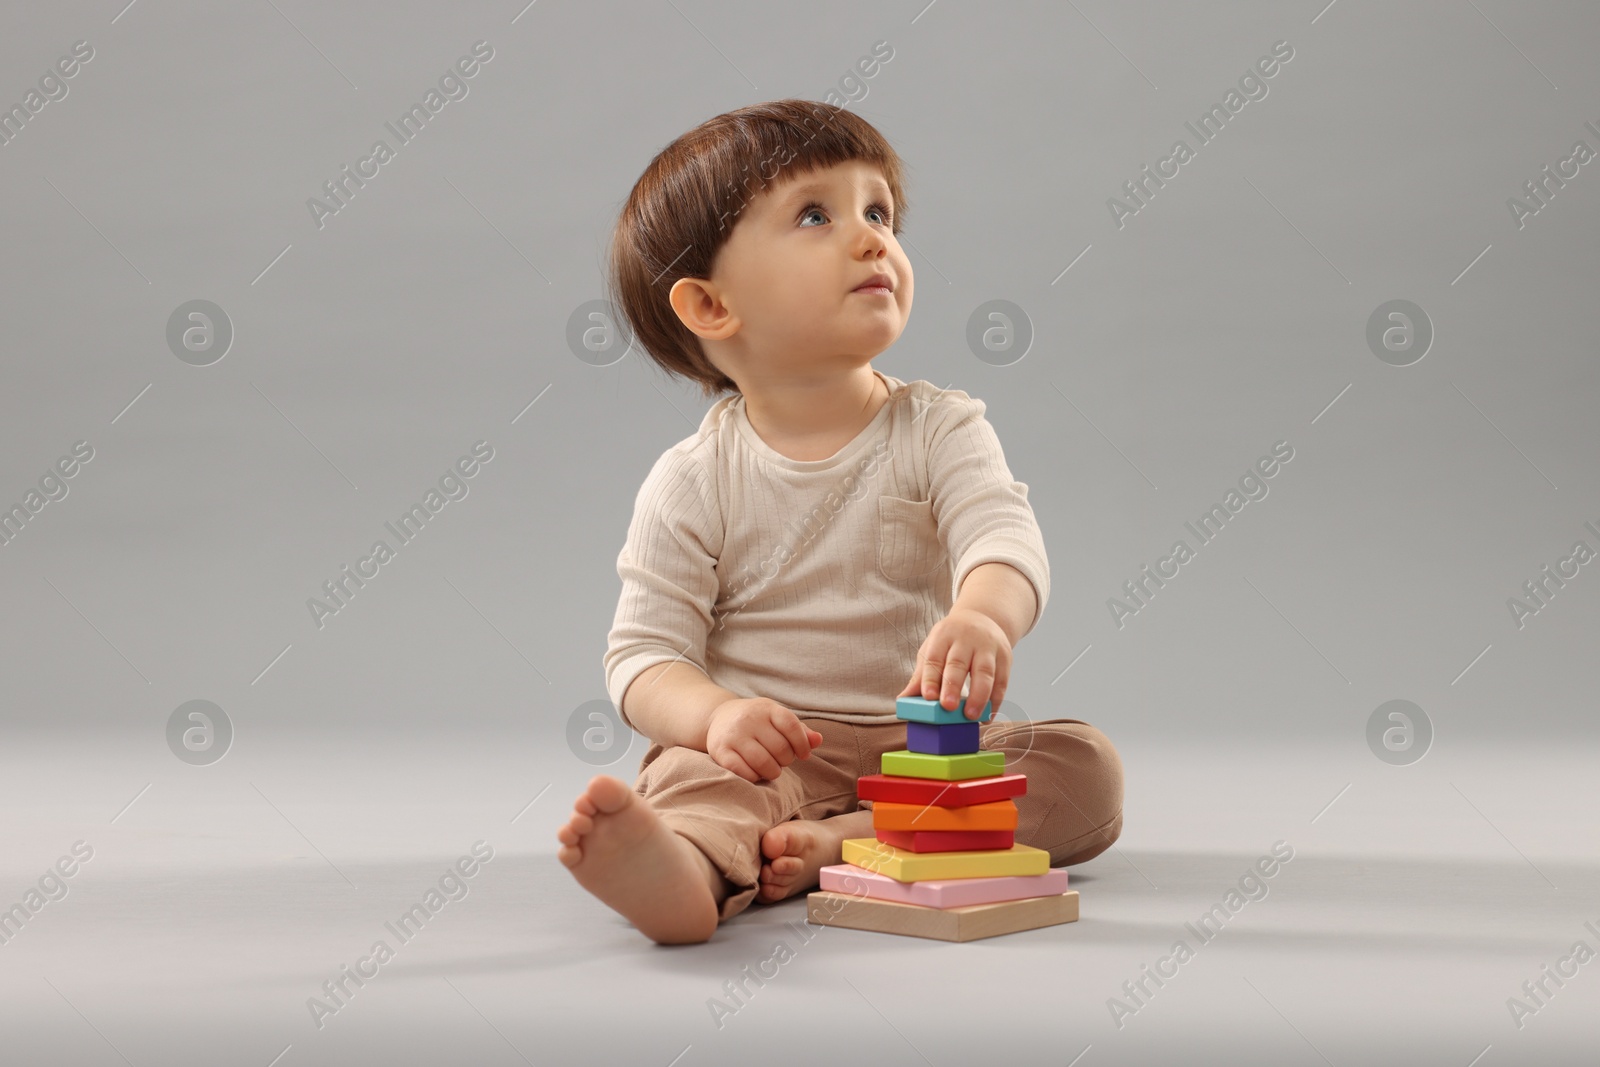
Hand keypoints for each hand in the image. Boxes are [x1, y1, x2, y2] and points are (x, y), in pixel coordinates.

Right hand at [706, 697, 823, 782]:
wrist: (718, 717)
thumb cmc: (757, 721)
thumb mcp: (777, 719)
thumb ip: (800, 731)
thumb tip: (818, 741)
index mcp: (767, 708)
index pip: (792, 726)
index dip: (802, 744)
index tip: (803, 754)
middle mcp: (749, 719)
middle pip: (780, 749)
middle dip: (786, 760)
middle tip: (781, 761)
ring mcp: (733, 735)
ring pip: (763, 763)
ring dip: (772, 772)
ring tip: (771, 769)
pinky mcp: (720, 751)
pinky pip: (742, 772)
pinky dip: (754, 777)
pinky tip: (755, 772)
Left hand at [897, 606, 1010, 719]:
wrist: (982, 618)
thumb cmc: (951, 640)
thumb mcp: (933, 649)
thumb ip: (921, 675)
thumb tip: (904, 700)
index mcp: (944, 635)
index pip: (935, 657)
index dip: (931, 678)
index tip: (928, 697)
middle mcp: (967, 638)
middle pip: (959, 663)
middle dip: (953, 686)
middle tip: (948, 707)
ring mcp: (988, 647)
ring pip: (985, 672)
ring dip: (978, 696)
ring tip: (970, 716)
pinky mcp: (1005, 657)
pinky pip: (1002, 681)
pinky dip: (995, 700)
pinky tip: (988, 715)